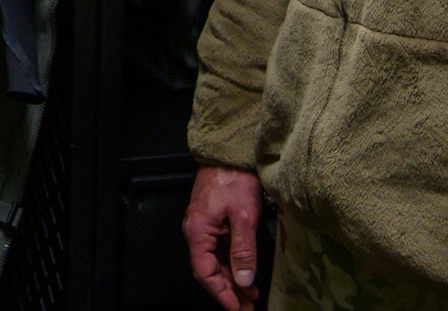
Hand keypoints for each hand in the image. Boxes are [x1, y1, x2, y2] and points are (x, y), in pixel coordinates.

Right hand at [184, 165, 263, 309]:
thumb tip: (244, 279)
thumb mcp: (244, 216)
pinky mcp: (214, 221)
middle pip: (209, 270)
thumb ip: (243, 250)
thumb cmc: (234, 178)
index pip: (205, 272)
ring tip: (250, 295)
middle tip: (247, 307)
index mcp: (198, 231)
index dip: (221, 293)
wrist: (230, 152)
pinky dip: (232, 263)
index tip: (237, 308)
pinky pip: (220, 249)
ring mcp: (205, 226)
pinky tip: (246, 272)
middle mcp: (197, 231)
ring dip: (232, 279)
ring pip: (215, 261)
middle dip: (228, 291)